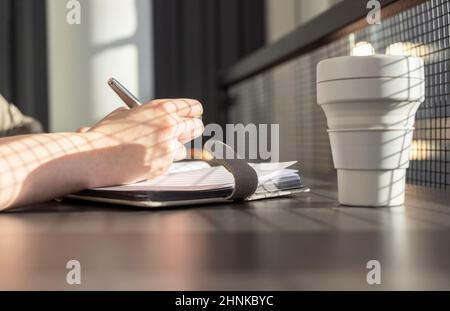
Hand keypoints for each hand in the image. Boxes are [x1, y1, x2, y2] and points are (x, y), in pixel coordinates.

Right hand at [85, 98, 203, 185]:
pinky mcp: (164, 164)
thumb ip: (149, 114)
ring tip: (154, 147)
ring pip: (185, 147)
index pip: (192, 107)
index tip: (193, 115)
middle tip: (184, 131)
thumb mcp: (127, 113)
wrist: (94, 156)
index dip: (193, 112)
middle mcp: (169, 126)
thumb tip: (164, 117)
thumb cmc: (107, 135)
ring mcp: (167, 146)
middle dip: (191, 129)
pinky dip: (162, 160)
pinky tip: (144, 158)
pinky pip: (171, 161)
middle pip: (197, 126)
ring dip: (175, 147)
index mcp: (161, 108)